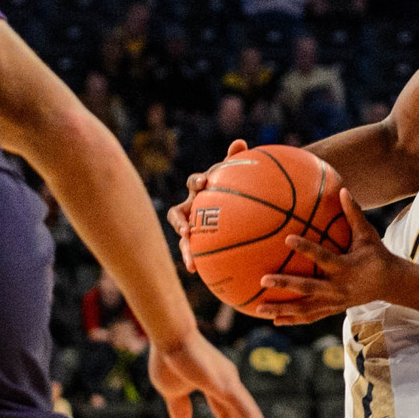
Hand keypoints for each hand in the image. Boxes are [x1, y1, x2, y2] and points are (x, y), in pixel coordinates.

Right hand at [147, 330, 281, 417]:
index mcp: (215, 383)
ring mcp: (230, 384)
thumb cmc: (167, 358)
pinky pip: (244, 413)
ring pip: (251, 416)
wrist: (169, 337)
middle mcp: (228, 383)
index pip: (229, 411)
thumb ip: (178, 406)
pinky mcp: (228, 387)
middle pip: (247, 415)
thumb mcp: (170, 390)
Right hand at [163, 139, 249, 267]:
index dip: (197, 181)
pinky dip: (199, 262)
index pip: (194, 182)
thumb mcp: (234, 174)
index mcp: (199, 189)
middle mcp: (190, 207)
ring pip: (183, 239)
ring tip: (191, 264)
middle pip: (178, 215)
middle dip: (180, 223)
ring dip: (186, 251)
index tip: (204, 183)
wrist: (230, 206)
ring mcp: (191, 226)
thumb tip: (240, 141)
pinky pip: (196, 253)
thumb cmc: (231, 186)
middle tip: (186, 231)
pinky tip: (206, 275)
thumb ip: (235, 160)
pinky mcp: (196, 242)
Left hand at [256, 191, 392, 324]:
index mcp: (346, 267)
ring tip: (259, 309)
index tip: (287, 238)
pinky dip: (292, 319)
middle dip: (285, 285)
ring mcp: (334, 302)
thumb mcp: (368, 235)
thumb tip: (342, 188)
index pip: (323, 257)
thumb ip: (354, 213)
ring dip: (282, 310)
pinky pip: (310, 317)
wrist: (391, 284)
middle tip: (263, 280)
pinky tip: (274, 320)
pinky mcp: (333, 310)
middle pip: (308, 288)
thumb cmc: (377, 254)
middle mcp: (338, 288)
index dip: (306, 248)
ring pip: (305, 309)